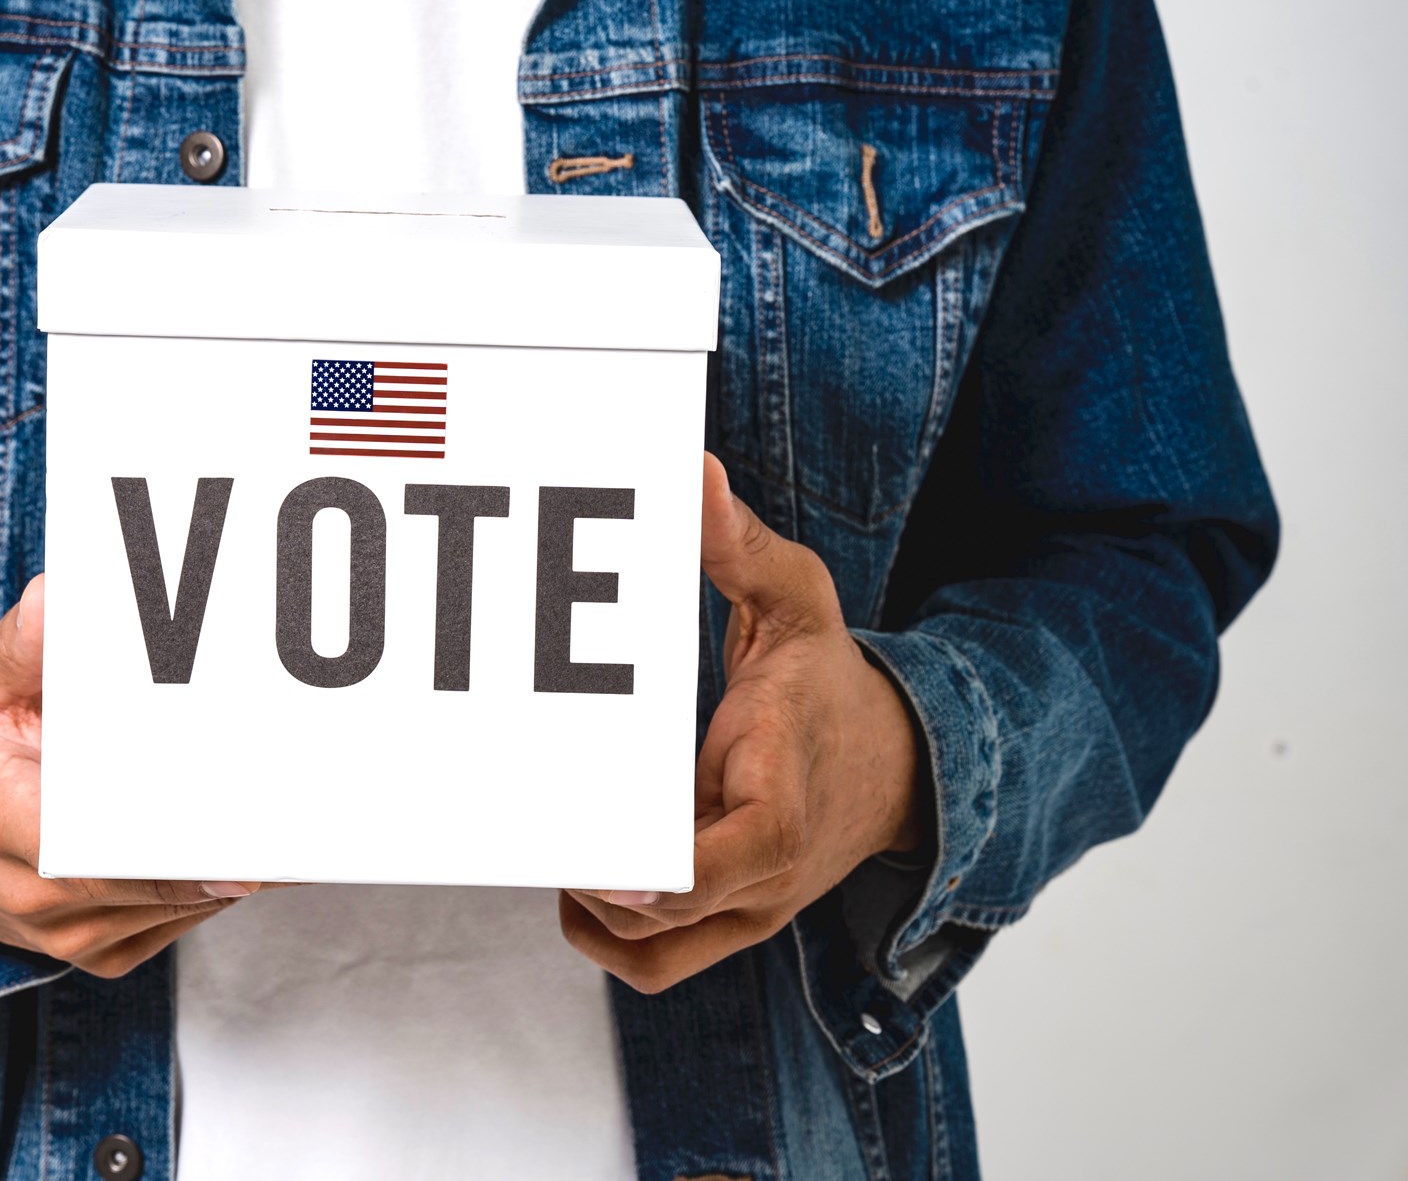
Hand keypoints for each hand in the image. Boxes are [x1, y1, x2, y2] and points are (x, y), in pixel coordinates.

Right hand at [0, 574, 265, 977]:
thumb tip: (55, 601)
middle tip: (300, 807)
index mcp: (8, 830)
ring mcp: (79, 940)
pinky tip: (248, 838)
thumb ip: (22, 647)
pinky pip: (187, 919)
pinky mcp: (112, 953)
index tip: (240, 829)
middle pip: (165, 883)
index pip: (105, 851)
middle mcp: (43, 903)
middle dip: (232, 846)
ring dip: (238, 864)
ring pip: (188, 904)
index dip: (179, 850)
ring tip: (292, 814)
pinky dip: (220, 881)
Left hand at [560, 453, 925, 993]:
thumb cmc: (831, 683)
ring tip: (555, 845)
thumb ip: (740, 544)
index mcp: (785, 796)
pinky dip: (609, 934)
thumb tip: (694, 474)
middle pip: (672, 917)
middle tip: (538, 822)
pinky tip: (577, 873)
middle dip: (594, 884)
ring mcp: (749, 907)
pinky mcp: (728, 921)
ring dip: (593, 917)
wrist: (898, 763)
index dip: (664, 869)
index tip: (599, 859)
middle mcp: (768, 871)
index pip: (740, 853)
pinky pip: (657, 961)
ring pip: (655, 956)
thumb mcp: (799, 599)